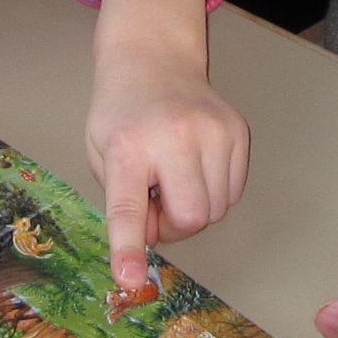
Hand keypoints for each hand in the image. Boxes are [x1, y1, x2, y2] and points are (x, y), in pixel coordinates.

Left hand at [88, 0, 248, 290]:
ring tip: (174, 176)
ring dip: (194, 208)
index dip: (129, 246)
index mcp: (127, 146)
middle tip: (155, 202)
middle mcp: (174, 136)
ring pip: (217, 210)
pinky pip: (234, 191)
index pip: (127, 206)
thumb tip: (155, 237)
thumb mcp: (100, 153)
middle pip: (191, 218)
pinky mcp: (238, 130)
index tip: (129, 279)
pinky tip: (194, 166)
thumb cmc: (122, 113)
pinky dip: (214, 191)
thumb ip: (122, 200)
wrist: (154, 58)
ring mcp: (213, 130)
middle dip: (173, 225)